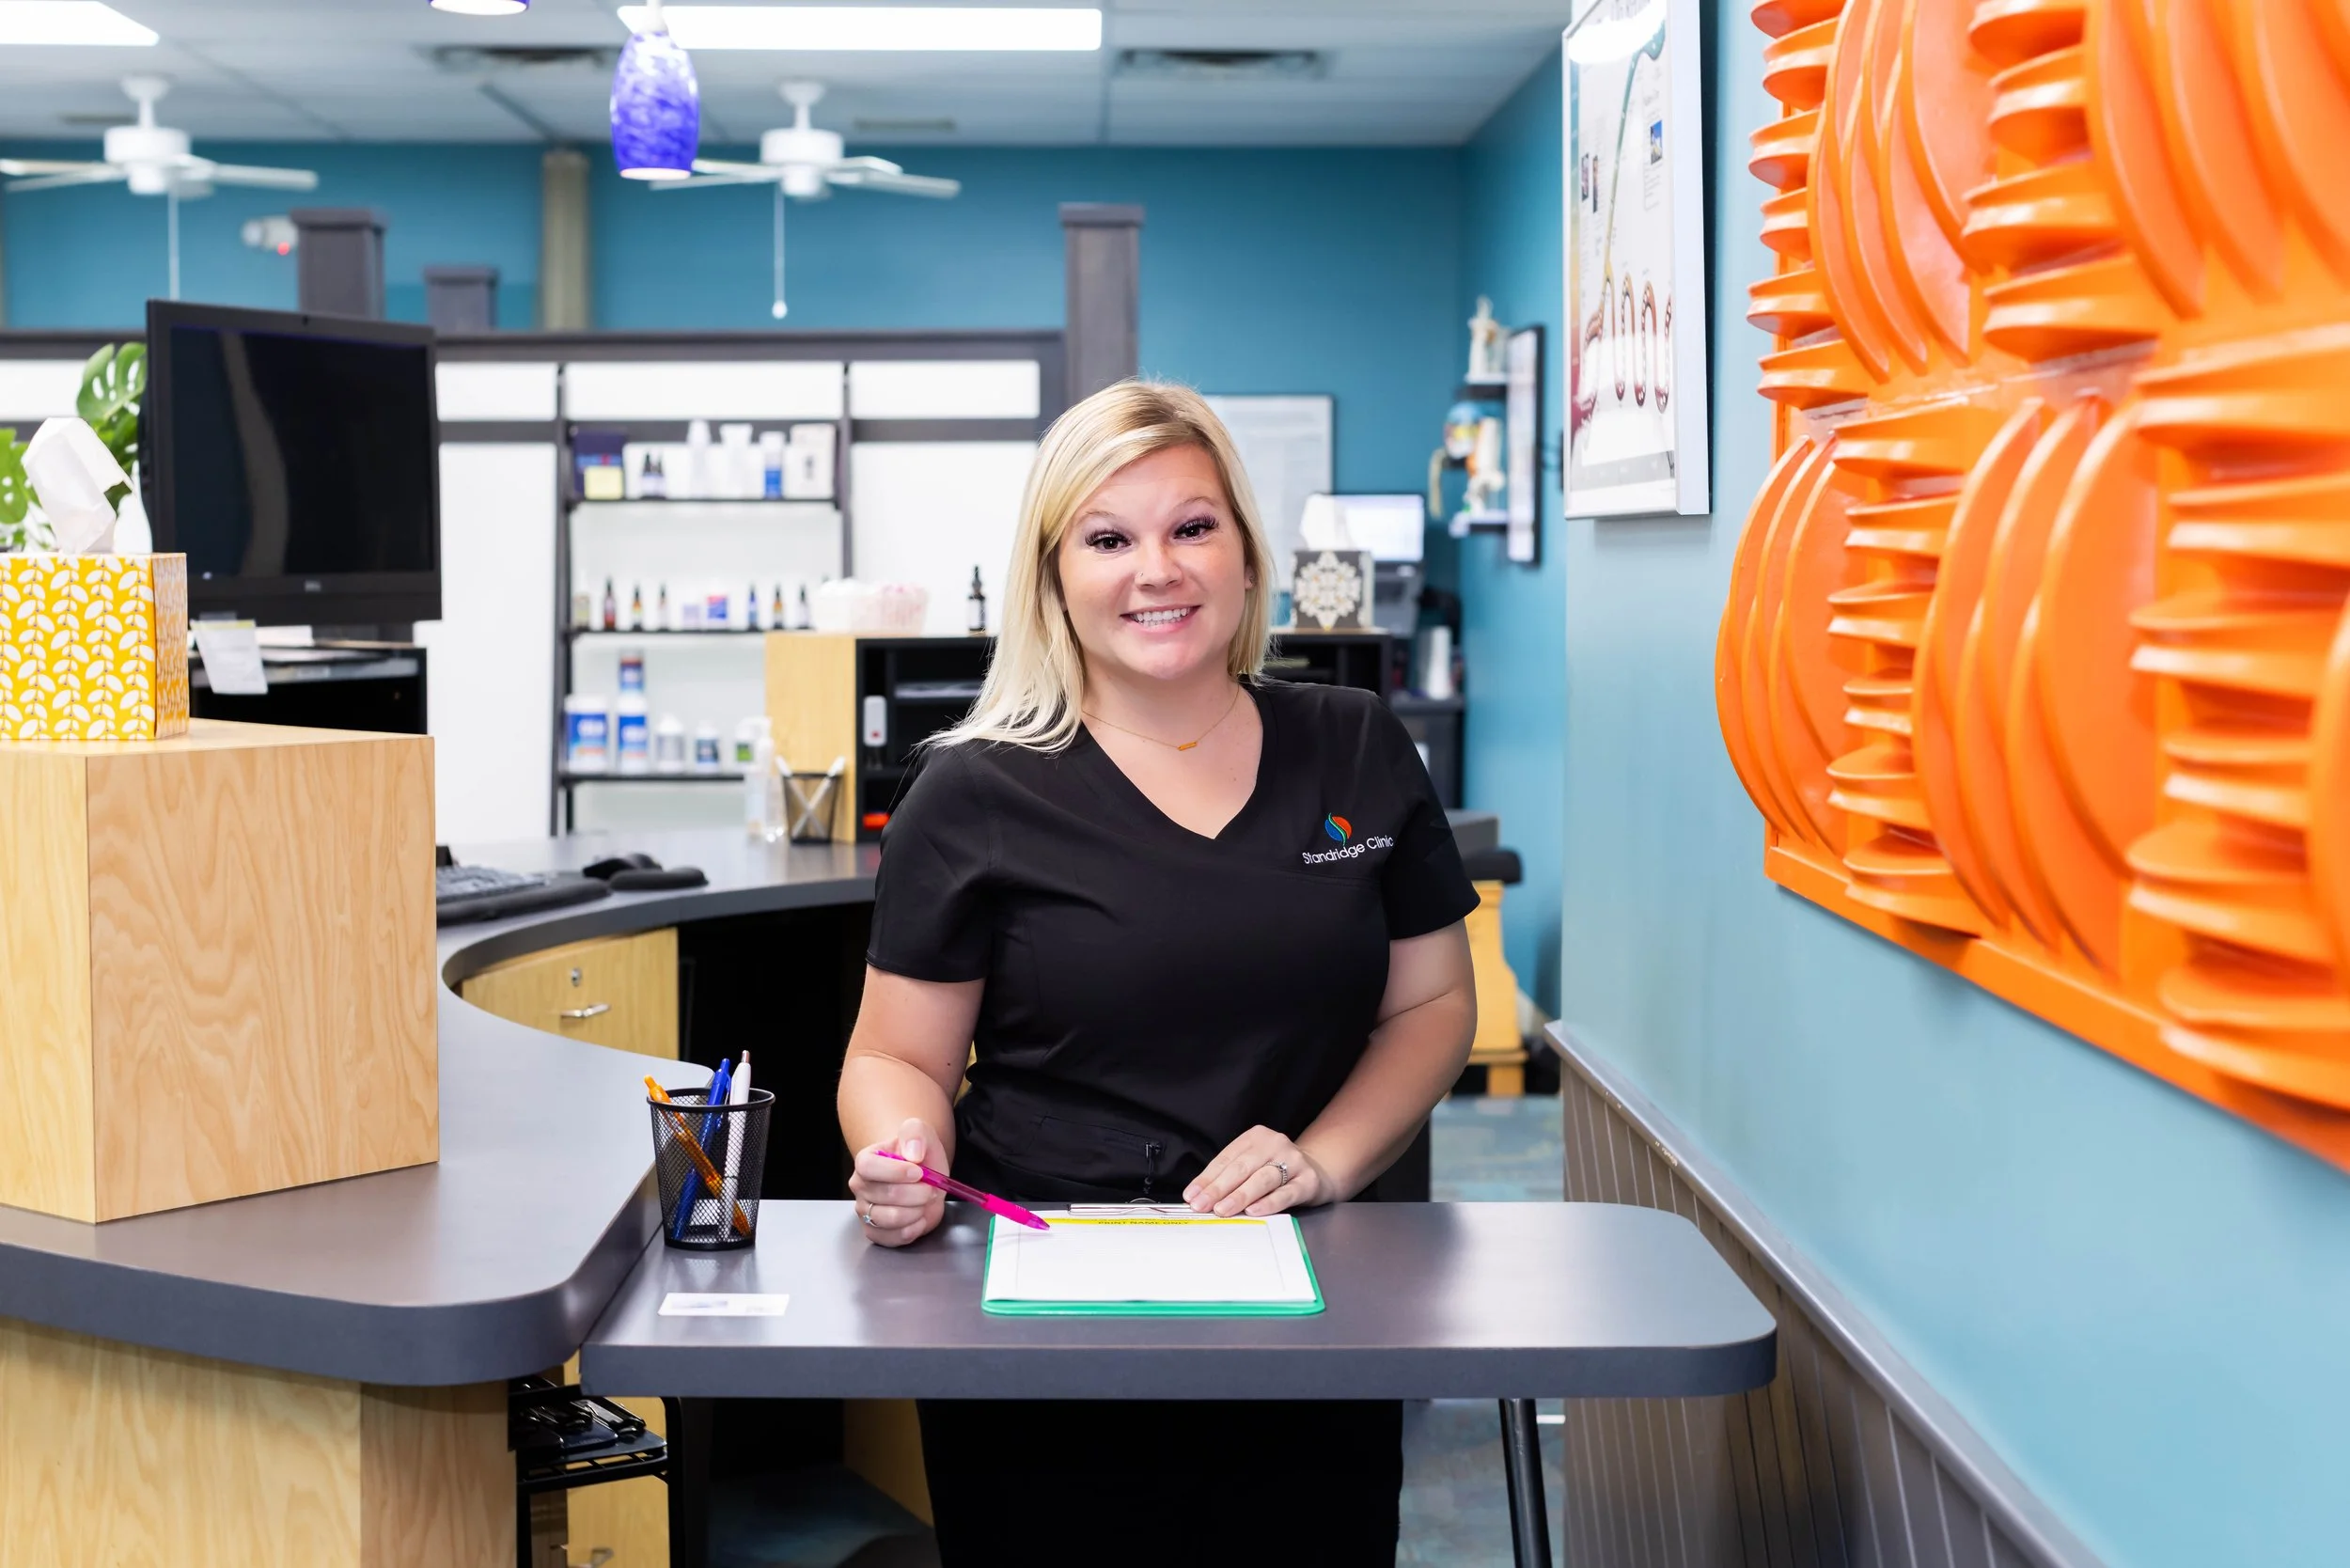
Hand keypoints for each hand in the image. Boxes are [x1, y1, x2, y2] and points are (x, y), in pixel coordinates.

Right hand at [848, 1118, 945, 1245]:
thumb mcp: (920, 1133)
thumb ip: (915, 1133)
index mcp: (865, 1160)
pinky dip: (913, 1229)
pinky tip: (919, 1217)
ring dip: (917, 1211)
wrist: (922, 1177)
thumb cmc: (917, 1156)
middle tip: (930, 1187)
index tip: (919, 1171)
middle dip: (917, 1193)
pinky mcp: (875, 1232)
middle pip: (886, 1195)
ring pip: (890, 1219)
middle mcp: (860, 1187)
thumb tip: (912, 1153)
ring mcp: (865, 1212)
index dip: (895, 1171)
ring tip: (923, 1202)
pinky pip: (893, 1237)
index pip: (869, 1167)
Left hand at [1184, 1126, 1330, 1217]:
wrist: (1317, 1171)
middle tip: (1201, 1205)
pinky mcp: (1308, 1180)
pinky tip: (1253, 1211)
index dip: (1206, 1178)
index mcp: (1256, 1137)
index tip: (1191, 1195)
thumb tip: (1197, 1196)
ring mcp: (1293, 1161)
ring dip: (1240, 1196)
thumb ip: (1228, 1176)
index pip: (1226, 1159)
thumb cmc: (1276, 1170)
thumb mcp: (1252, 1164)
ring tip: (1222, 1209)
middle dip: (1218, 1188)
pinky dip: (1268, 1203)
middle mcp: (1275, 1144)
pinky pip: (1285, 1193)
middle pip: (1241, 1168)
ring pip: (1262, 1179)